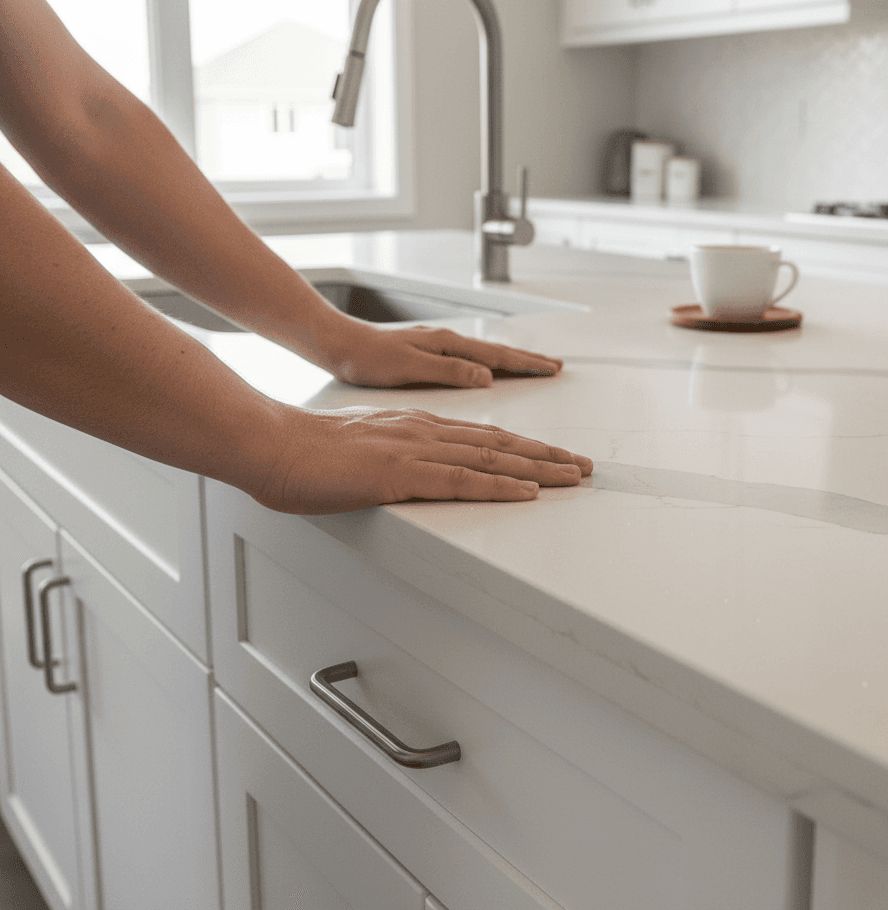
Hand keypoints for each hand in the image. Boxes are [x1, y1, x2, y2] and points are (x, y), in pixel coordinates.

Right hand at [252, 405, 592, 513]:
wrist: (273, 445)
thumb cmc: (306, 453)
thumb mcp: (360, 450)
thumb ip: (390, 457)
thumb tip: (405, 473)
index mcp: (415, 427)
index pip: (482, 436)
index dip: (523, 447)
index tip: (552, 456)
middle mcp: (424, 432)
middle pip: (500, 442)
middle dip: (547, 455)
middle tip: (583, 466)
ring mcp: (416, 450)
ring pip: (492, 457)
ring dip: (539, 468)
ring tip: (574, 477)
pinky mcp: (402, 474)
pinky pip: (462, 481)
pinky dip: (501, 485)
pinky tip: (528, 491)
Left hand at [332, 323, 562, 387]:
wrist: (337, 344)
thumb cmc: (365, 357)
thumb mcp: (408, 367)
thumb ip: (448, 370)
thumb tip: (486, 375)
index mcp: (446, 345)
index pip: (497, 356)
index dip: (527, 365)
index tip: (552, 370)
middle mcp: (446, 343)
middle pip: (498, 353)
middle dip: (529, 361)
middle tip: (557, 367)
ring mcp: (439, 347)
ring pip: (486, 355)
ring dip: (513, 361)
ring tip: (534, 365)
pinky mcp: (428, 355)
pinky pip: (471, 359)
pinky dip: (490, 363)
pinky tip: (490, 369)